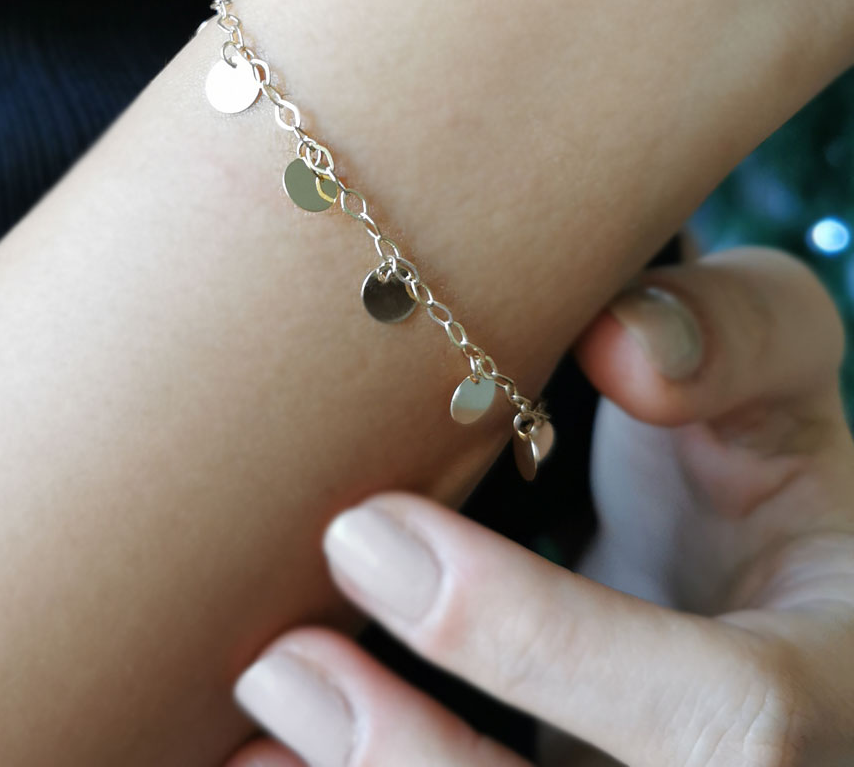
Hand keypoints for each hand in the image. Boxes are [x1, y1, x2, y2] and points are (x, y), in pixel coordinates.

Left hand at [223, 246, 853, 764]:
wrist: (762, 596)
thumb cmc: (763, 484)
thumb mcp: (779, 398)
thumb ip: (733, 337)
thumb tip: (619, 344)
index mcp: (836, 690)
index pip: (727, 720)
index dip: (536, 641)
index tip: (370, 531)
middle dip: (416, 762)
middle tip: (282, 655)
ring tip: (267, 689)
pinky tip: (264, 758)